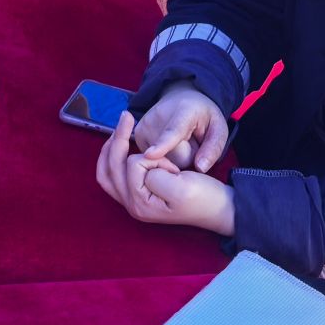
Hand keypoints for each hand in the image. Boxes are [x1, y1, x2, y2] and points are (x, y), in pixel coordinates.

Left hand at [95, 113, 233, 233]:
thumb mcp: (182, 188)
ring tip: (121, 125)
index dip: (152, 157)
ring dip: (111, 147)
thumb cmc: (204, 197)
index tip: (174, 168)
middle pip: (109, 168)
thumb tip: (140, 167)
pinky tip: (121, 141)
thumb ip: (155, 177)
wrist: (218, 208)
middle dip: (119, 141)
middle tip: (127, 115)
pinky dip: (113, 156)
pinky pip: (113, 174)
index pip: (131, 165)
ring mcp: (132, 201)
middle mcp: (132, 206)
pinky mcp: (137, 194)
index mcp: (141, 204)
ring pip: (106, 171)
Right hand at [133, 86, 230, 172]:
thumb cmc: (202, 115)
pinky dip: (163, 156)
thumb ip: (214, 147)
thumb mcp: (219, 128)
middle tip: (191, 143)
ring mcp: (144, 127)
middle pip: (173, 157)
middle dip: (186, 158)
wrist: (180, 96)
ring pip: (162, 160)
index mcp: (183, 112)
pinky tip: (168, 144)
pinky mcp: (137, 135)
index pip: (172, 132)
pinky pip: (153, 159)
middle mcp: (158, 118)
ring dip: (174, 158)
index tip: (151, 154)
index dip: (162, 144)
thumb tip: (200, 168)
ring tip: (179, 142)